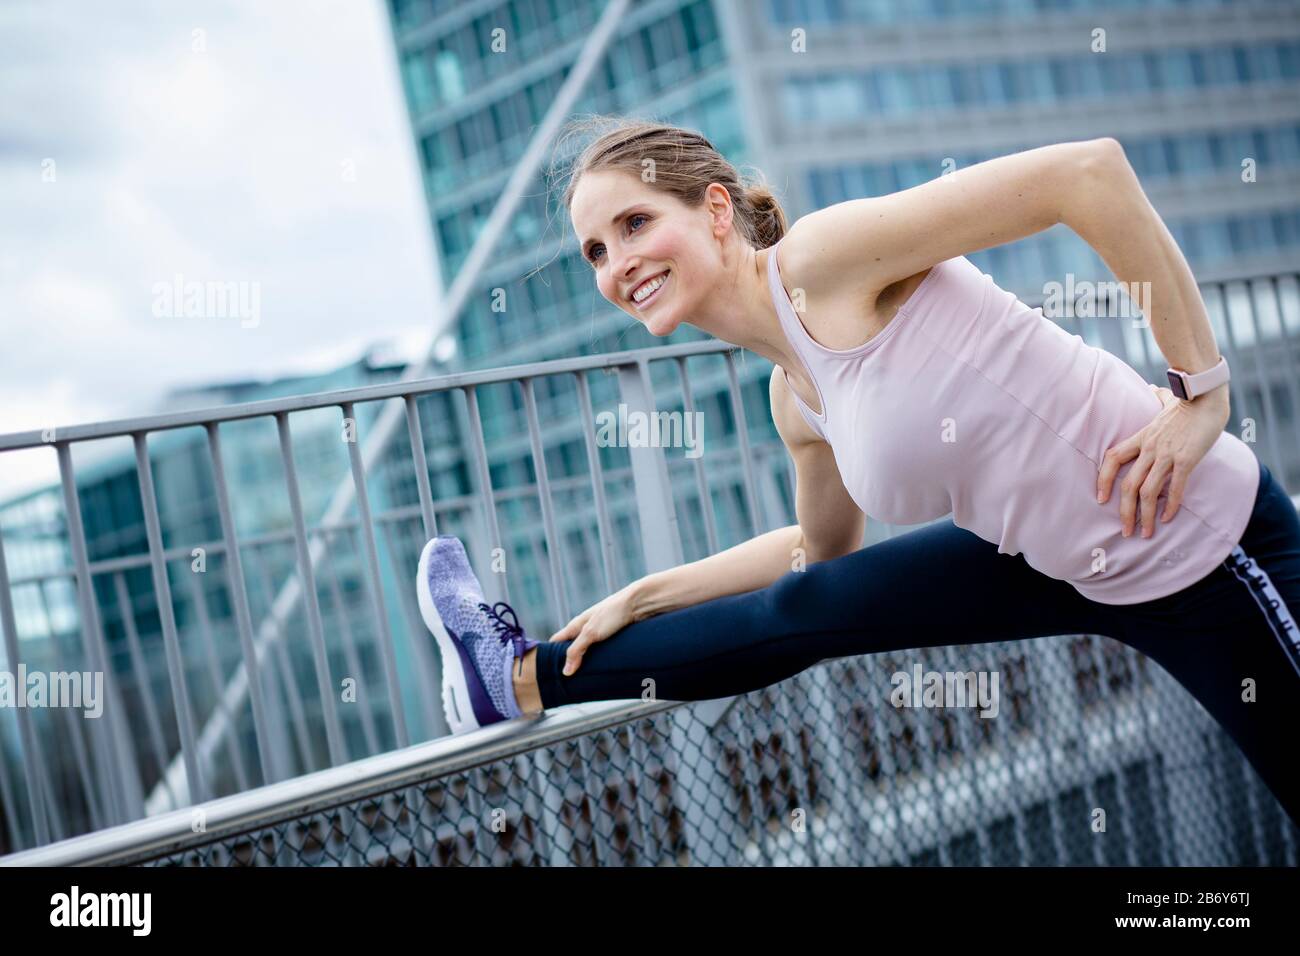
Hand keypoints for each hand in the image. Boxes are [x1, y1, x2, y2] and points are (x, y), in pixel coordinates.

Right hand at [548, 585, 637, 675]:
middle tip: (567, 683)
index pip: (556, 641)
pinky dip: (598, 661)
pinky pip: (600, 652)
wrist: (639, 603)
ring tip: (584, 681)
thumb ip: (576, 650)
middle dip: (569, 663)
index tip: (547, 673)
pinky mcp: (612, 636)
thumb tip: (565, 672)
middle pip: (571, 648)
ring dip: (585, 663)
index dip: (549, 655)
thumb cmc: (613, 613)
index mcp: (576, 625)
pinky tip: (601, 670)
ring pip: (587, 651)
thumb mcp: (591, 632)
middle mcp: (585, 628)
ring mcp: (599, 632)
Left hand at [1096, 383, 1229, 537]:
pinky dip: (1170, 505)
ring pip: (1147, 491)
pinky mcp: (1186, 459)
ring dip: (1145, 516)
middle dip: (1125, 511)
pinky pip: (1175, 487)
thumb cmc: (1189, 400)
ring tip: (1145, 533)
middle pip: (1128, 485)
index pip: (1112, 459)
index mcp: (1141, 437)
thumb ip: (1157, 399)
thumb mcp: (1166, 401)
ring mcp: (1166, 454)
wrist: (1207, 395)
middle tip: (1126, 531)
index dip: (1103, 479)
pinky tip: (1168, 518)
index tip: (1101, 499)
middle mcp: (1149, 448)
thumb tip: (1153, 389)